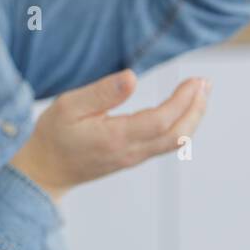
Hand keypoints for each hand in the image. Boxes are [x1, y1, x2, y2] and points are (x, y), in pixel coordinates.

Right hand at [9, 68, 208, 202]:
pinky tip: (182, 111)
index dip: (183, 100)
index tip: (195, 80)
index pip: (161, 120)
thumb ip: (101, 93)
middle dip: (196, 109)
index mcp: (115, 138)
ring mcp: (133, 158)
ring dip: (192, 118)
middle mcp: (130, 152)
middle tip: (205, 83)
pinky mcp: (132, 158)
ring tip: (200, 94)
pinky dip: (181, 126)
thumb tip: (132, 78)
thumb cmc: (52, 136)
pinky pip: (165, 144)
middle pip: (177, 135)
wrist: (44, 171)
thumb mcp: (68, 106)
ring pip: (175, 142)